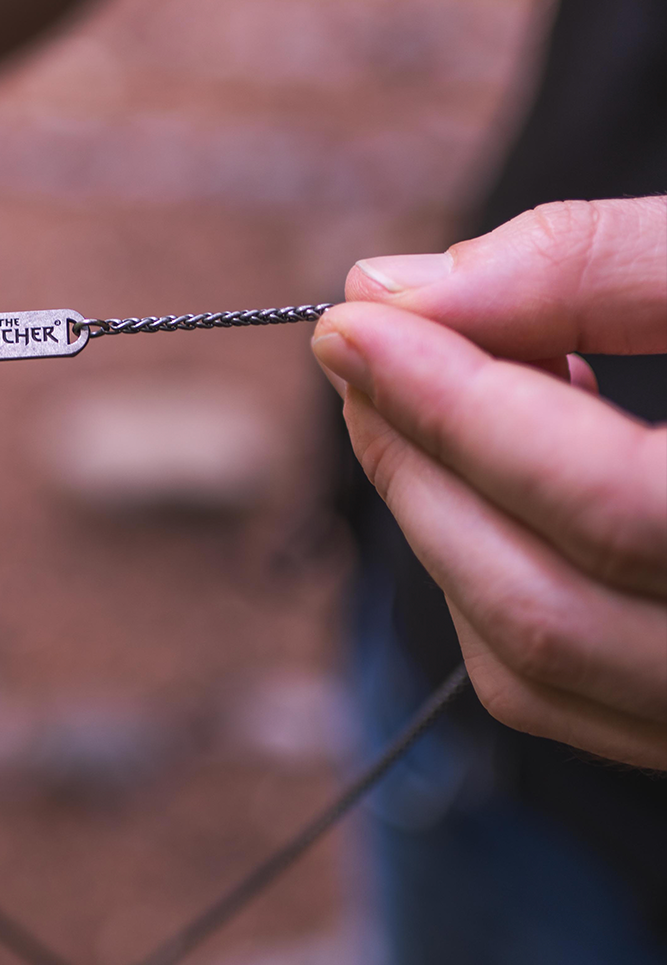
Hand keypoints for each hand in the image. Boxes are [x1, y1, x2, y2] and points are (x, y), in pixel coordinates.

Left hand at [311, 198, 666, 769]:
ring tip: (441, 395)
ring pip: (549, 673)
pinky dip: (500, 587)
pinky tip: (518, 475)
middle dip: (423, 473)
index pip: (614, 506)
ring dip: (448, 533)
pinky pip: (579, 698)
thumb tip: (409, 289)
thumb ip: (609, 267)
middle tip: (360, 356)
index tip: (349, 319)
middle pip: (555, 612)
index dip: (461, 409)